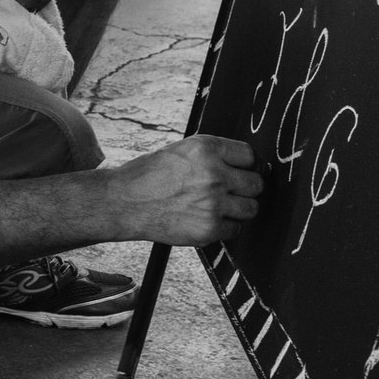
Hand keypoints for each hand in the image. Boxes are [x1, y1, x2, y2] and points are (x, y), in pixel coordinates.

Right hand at [105, 136, 263, 245]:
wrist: (123, 202)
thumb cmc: (148, 175)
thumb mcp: (181, 151)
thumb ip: (213, 156)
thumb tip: (248, 166)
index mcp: (206, 148)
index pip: (250, 155)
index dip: (246, 165)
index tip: (240, 171)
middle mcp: (213, 174)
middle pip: (256, 183)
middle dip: (245, 188)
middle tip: (228, 191)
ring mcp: (213, 203)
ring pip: (251, 208)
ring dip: (238, 209)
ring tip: (216, 206)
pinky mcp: (209, 228)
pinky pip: (236, 229)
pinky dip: (225, 227)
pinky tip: (206, 219)